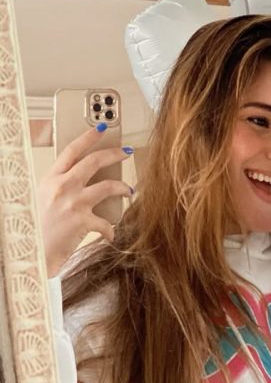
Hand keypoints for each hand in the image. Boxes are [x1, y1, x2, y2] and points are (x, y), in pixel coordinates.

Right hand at [37, 125, 133, 276]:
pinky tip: (110, 233)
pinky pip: (106, 222)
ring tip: (128, 190)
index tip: (101, 128)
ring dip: (123, 187)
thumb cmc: (37, 227)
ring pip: (109, 186)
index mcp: (50, 179)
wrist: (31, 254)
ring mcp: (73, 203)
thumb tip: (82, 177)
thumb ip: (60, 185)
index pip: (72, 150)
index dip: (89, 137)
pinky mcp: (82, 221)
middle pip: (95, 161)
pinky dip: (110, 229)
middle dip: (114, 154)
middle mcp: (62, 186)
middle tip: (126, 153)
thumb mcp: (42, 198)